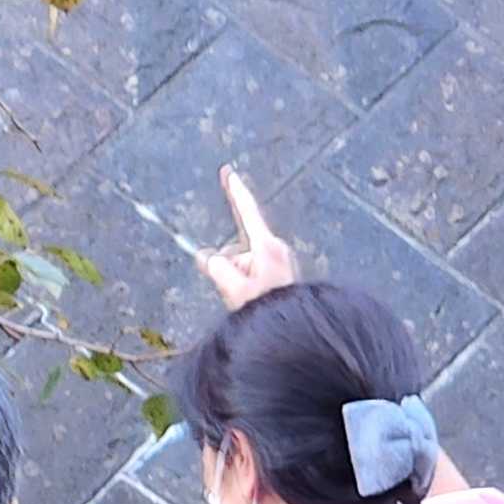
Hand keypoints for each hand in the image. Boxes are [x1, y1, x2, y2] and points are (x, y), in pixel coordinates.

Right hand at [193, 165, 297, 312]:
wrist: (295, 333)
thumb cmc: (268, 309)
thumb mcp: (233, 288)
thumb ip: (215, 267)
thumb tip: (208, 258)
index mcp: (267, 246)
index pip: (246, 211)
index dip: (235, 191)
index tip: (228, 171)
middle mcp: (275, 249)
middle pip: (237, 247)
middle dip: (227, 264)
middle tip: (230, 291)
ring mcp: (278, 262)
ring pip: (242, 263)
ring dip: (235, 279)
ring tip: (245, 301)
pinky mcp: (279, 275)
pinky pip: (252, 273)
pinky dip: (245, 284)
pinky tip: (250, 302)